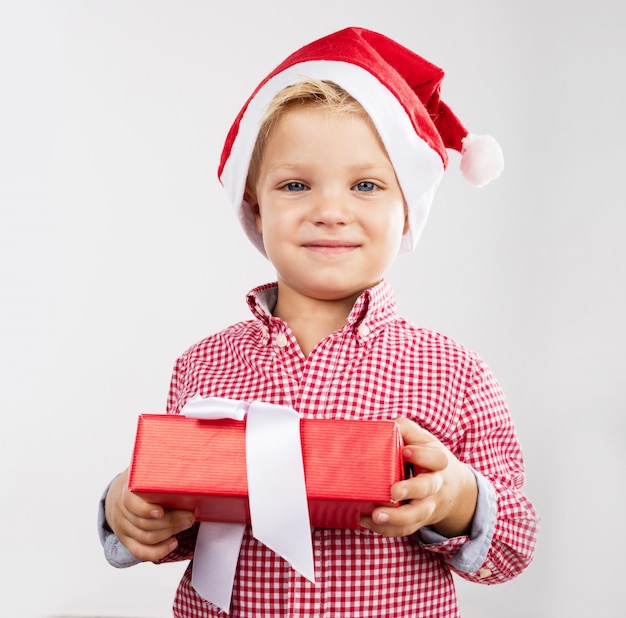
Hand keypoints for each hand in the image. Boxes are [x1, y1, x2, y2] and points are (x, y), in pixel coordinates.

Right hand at [104, 468, 194, 561]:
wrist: (119, 492)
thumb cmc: (141, 478)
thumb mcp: (144, 467)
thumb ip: (158, 463)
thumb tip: (184, 452)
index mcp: (125, 491)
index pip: (131, 504)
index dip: (146, 510)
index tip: (162, 511)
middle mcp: (121, 511)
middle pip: (144, 523)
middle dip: (170, 521)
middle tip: (190, 516)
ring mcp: (123, 528)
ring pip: (145, 538)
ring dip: (169, 533)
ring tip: (187, 524)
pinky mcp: (127, 540)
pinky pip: (141, 552)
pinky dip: (158, 552)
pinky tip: (173, 543)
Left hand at [360, 417, 477, 537]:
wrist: (453, 489)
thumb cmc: (429, 458)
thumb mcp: (423, 439)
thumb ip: (405, 429)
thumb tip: (381, 424)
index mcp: (437, 462)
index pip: (435, 459)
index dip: (422, 455)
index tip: (405, 451)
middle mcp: (435, 485)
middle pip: (427, 489)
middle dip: (411, 490)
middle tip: (393, 491)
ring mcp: (427, 505)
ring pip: (416, 515)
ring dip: (396, 518)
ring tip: (375, 515)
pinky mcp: (418, 520)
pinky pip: (404, 529)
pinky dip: (386, 529)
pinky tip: (366, 521)